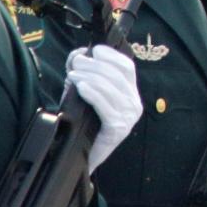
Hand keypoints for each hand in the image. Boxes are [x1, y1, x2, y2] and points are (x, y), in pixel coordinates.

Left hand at [66, 44, 141, 173]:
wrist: (81, 155)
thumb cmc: (84, 122)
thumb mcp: (84, 92)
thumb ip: (83, 72)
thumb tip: (77, 55)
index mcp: (130, 93)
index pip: (127, 67)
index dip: (111, 55)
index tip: (94, 50)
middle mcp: (134, 104)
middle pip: (117, 75)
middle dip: (94, 65)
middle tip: (75, 64)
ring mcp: (128, 118)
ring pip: (111, 88)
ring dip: (90, 77)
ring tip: (73, 75)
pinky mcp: (118, 129)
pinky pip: (106, 106)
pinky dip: (93, 94)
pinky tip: (82, 88)